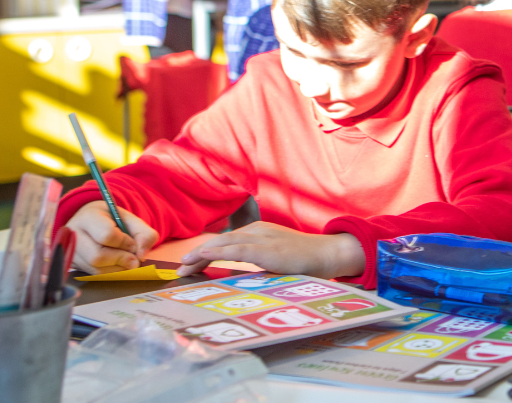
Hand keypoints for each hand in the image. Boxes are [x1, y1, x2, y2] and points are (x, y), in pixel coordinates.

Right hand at [67, 202, 158, 273]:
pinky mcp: (73, 263)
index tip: (132, 244)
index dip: (124, 243)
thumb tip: (141, 255)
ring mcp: (70, 251)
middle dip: (121, 259)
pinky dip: (110, 272)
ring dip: (117, 268)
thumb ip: (144, 234)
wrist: (94, 221)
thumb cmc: (113, 220)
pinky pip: (93, 274)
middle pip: (97, 256)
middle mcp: (73, 234)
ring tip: (125, 260)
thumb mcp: (132, 220)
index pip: (106, 235)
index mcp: (88, 217)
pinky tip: (116, 264)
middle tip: (134, 259)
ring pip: (95, 269)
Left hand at [177, 222, 365, 278]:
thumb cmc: (306, 261)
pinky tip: (204, 255)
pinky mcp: (269, 249)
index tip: (189, 267)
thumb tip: (237, 280)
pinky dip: (218, 252)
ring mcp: (264, 238)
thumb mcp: (276, 261)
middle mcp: (258, 231)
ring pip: (225, 242)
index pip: (226, 241)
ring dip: (202, 253)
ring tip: (185, 265)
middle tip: (181, 270)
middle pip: (221, 240)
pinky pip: (238, 249)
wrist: (330, 254)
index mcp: (258, 233)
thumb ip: (258, 265)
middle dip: (198, 254)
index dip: (205, 253)